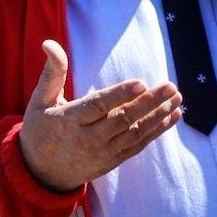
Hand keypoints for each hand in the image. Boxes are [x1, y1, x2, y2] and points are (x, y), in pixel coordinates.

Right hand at [20, 40, 182, 191]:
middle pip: (123, 120)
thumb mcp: (39, 101)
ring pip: (135, 133)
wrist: (41, 173)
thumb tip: (49, 43)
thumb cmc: (40, 129)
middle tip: (170, 86)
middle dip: (149, 103)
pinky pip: (138, 145)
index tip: (141, 82)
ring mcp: (103, 152)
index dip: (120, 95)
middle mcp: (88, 139)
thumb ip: (52, 72)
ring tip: (177, 98)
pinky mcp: (113, 161)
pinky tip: (173, 115)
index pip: (98, 106)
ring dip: (158, 116)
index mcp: (69, 120)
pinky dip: (157, 131)